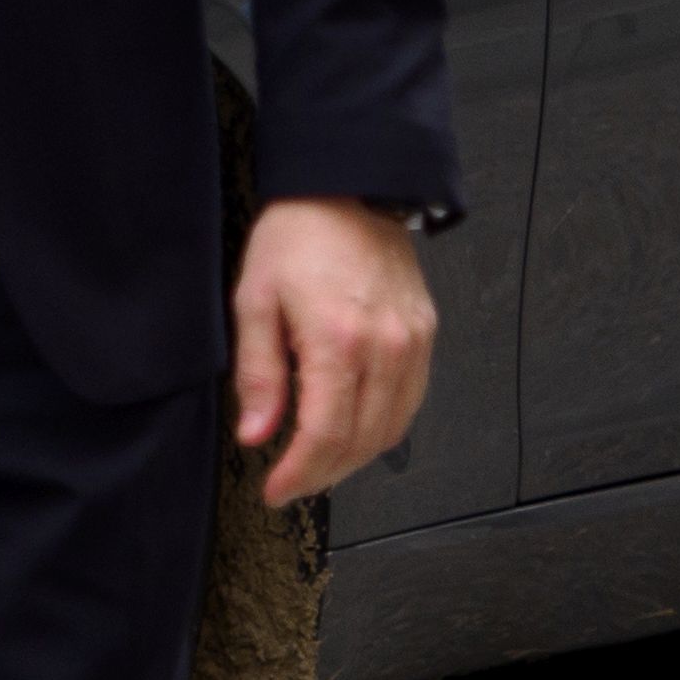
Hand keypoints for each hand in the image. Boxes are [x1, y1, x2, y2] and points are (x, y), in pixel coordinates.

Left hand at [229, 198, 433, 511]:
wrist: (349, 188)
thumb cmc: (297, 236)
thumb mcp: (254, 300)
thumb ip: (258, 374)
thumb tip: (256, 433)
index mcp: (337, 340)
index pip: (324, 435)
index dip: (299, 474)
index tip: (275, 491)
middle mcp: (385, 347)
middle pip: (360, 442)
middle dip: (323, 474)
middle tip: (291, 484)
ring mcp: (412, 343)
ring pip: (391, 430)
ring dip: (353, 458)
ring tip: (317, 464)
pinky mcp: (424, 335)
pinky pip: (410, 402)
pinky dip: (381, 428)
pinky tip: (351, 430)